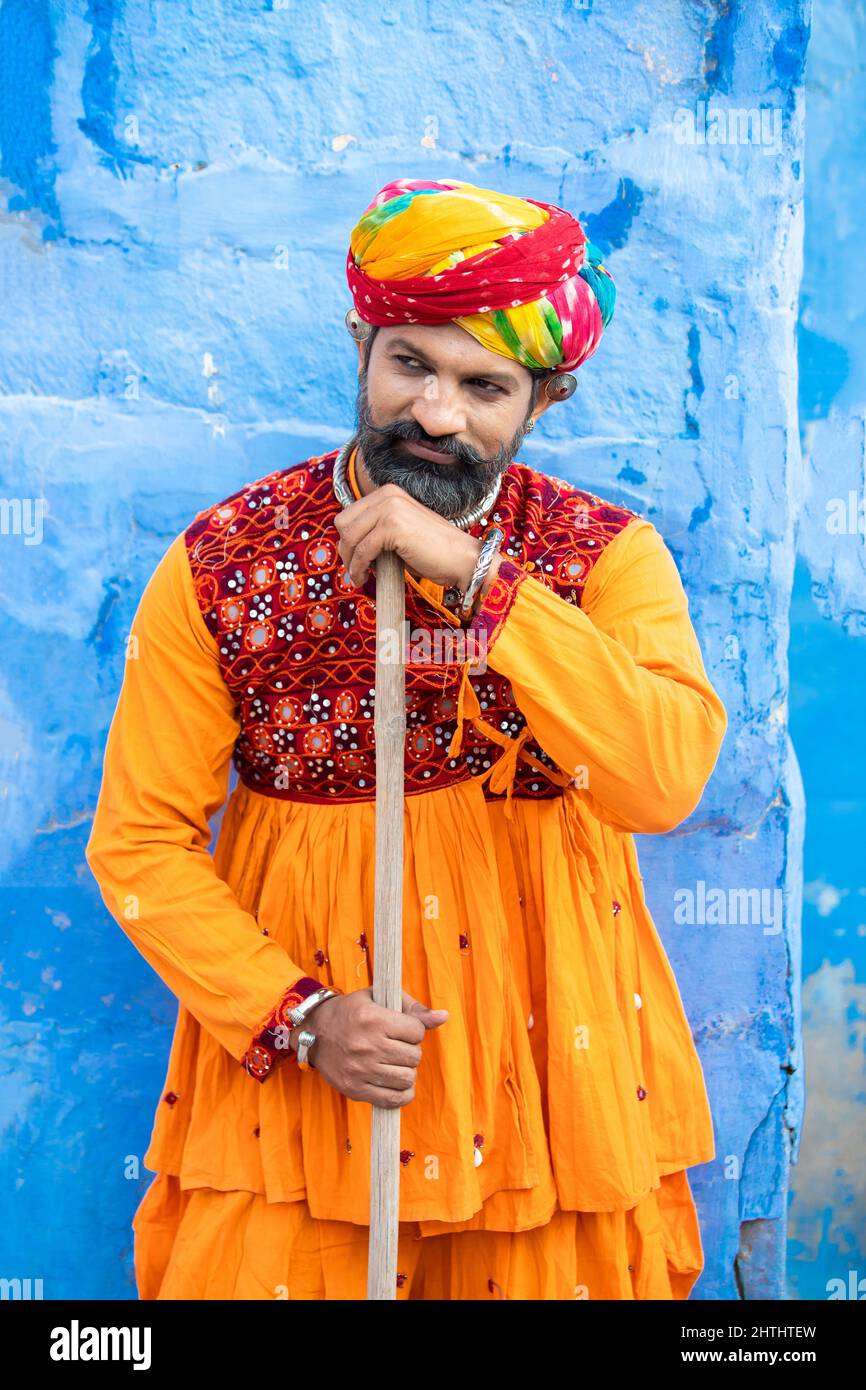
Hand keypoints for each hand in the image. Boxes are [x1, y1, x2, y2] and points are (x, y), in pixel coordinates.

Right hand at [294, 986, 448, 1107]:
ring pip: (407, 1079)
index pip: (416, 1032)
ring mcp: (360, 1070)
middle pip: (414, 1057)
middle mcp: (367, 1046)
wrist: (314, 1032)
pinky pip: (393, 1100)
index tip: (403, 1029)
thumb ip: (413, 1008)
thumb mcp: (379, 998)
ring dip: (406, 1071)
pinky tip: (396, 1083)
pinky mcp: (355, 1090)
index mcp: (373, 1019)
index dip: (414, 1030)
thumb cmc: (352, 1011)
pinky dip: (402, 1094)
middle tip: (397, 1046)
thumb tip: (444, 1017)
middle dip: (411, 1051)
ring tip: (395, 1063)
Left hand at [334, 483, 483, 591]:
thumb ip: (377, 530)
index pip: (349, 514)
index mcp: (389, 493)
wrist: (462, 558)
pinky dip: (359, 567)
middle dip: (345, 549)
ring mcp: (390, 508)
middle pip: (343, 523)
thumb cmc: (433, 551)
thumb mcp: (400, 532)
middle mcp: (388, 495)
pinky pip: (363, 550)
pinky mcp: (392, 526)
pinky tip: (364, 578)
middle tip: (354, 569)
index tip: (353, 559)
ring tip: (358, 577)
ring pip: (350, 537)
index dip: (347, 539)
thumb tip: (348, 545)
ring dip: (350, 561)